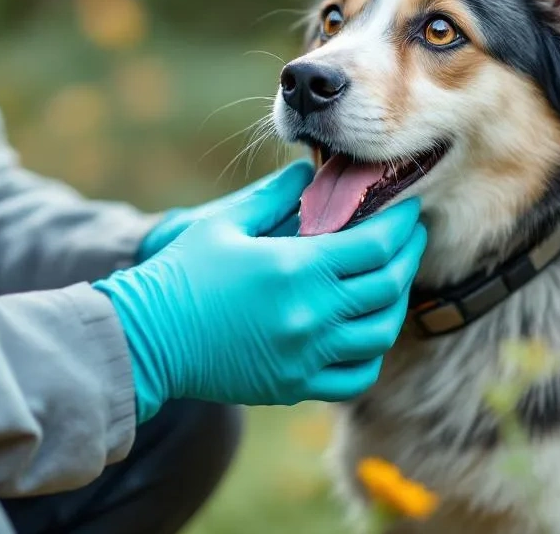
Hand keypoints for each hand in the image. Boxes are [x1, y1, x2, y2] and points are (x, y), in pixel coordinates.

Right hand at [93, 161, 426, 421]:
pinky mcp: (296, 384)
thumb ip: (273, 197)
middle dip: (408, 255)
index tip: (408, 207)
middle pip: (388, 286)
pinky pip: (356, 375)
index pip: (375, 244)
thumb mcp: (225, 223)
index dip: (400, 223)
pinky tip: (367, 330)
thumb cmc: (181, 273)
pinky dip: (372, 352)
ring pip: (381, 332)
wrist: (147, 338)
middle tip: (411, 235)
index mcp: (296, 268)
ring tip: (394, 280)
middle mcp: (311, 314)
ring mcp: (306, 355)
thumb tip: (308, 175)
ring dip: (396, 302)